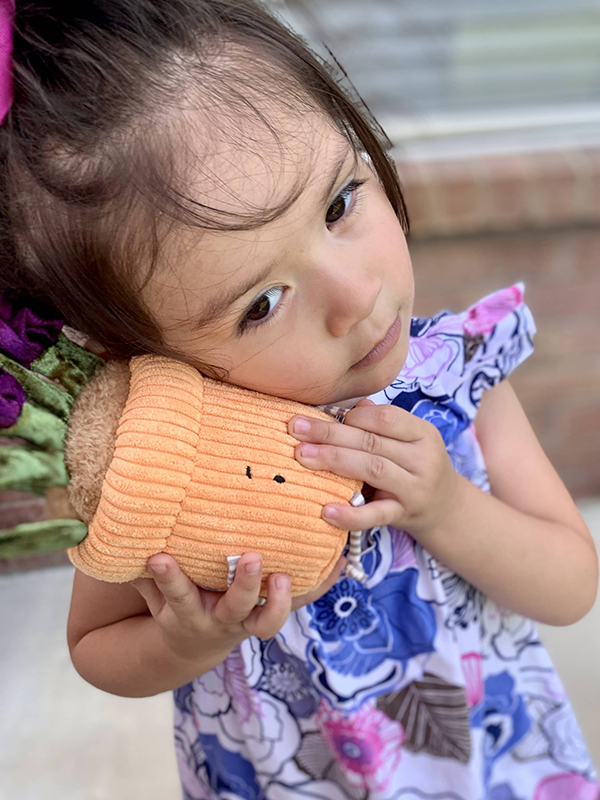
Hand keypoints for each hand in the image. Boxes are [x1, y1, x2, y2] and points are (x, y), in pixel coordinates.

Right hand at [132, 552, 346, 661]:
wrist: (192, 644)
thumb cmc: (171, 604)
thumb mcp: (153, 593)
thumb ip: (142, 569)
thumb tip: (121, 530)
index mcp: (186, 612)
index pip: (176, 594)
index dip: (168, 577)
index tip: (160, 558)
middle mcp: (221, 620)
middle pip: (235, 609)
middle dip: (244, 585)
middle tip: (253, 557)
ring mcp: (248, 620)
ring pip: (268, 621)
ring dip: (281, 600)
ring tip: (287, 575)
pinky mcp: (270, 613)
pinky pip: (299, 604)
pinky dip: (318, 585)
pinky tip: (337, 560)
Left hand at [290, 400, 461, 539]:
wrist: (446, 510)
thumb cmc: (416, 466)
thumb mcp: (410, 440)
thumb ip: (382, 423)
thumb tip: (352, 406)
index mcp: (423, 434)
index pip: (387, 417)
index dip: (354, 415)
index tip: (324, 415)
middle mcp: (422, 459)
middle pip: (372, 442)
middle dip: (330, 434)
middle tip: (295, 429)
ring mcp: (414, 489)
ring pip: (372, 470)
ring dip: (333, 461)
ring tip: (301, 455)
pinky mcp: (403, 515)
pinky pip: (375, 515)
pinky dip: (350, 514)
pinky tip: (326, 510)